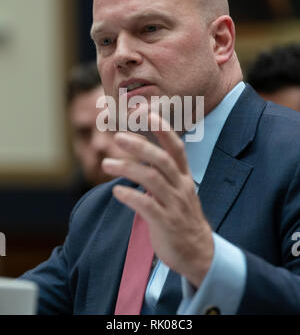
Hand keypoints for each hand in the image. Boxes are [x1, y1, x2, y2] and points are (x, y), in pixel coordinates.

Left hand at [102, 113, 213, 287]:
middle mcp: (181, 187)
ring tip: (105, 164)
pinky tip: (116, 191)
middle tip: (118, 136)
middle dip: (140, 145)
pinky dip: (130, 196)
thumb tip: (138, 150)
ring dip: (127, 168)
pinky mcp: (166, 223)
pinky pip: (147, 206)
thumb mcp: (177, 190)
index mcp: (184, 177)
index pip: (176, 147)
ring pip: (152, 180)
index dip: (162, 130)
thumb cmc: (182, 216)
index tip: (146, 114)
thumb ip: (160, 172)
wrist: (199, 252)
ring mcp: (174, 205)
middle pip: (161, 160)